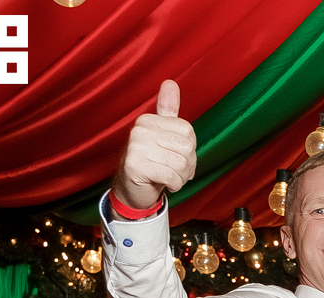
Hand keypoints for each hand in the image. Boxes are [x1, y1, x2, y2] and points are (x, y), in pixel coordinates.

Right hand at [114, 80, 196, 210]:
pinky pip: (171, 176)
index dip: (190, 150)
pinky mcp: (134, 165)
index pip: (188, 132)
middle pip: (187, 147)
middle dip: (187, 165)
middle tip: (174, 170)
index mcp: (149, 120)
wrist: (133, 189)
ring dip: (180, 177)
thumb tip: (170, 83)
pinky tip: (163, 183)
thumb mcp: (163, 135)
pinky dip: (174, 185)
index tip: (176, 156)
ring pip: (180, 163)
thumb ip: (168, 111)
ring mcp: (135, 147)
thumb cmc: (153, 163)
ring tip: (168, 176)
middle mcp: (140, 129)